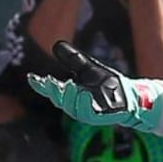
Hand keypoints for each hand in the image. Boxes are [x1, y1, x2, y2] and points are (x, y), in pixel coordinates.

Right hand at [27, 44, 162, 130]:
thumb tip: (57, 44)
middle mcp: (75, 103)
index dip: (41, 85)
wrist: (130, 95)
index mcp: (71, 92)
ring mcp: (87, 111)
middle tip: (48, 81)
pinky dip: (84, 106)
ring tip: (69, 85)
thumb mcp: (89, 68)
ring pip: (72, 107)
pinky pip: (89, 113)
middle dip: (52, 91)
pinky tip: (83, 95)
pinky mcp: (99, 116)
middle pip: (59, 99)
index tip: (32, 77)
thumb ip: (73, 59)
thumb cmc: (108, 84)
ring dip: (68, 98)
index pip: (52, 89)